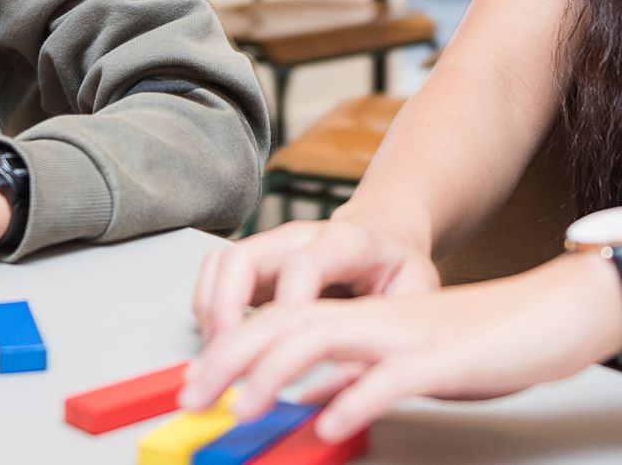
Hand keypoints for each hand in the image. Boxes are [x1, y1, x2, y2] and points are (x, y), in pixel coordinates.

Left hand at [182, 253, 621, 441]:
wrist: (555, 312)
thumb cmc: (489, 342)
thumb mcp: (412, 363)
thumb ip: (364, 377)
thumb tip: (317, 404)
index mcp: (366, 318)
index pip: (281, 322)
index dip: (231, 350)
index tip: (198, 385)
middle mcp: (377, 318)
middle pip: (284, 325)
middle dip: (229, 360)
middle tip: (192, 399)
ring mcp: (408, 335)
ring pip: (322, 339)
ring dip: (274, 375)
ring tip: (241, 409)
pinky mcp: (444, 357)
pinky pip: (391, 376)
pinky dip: (355, 397)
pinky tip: (329, 422)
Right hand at [191, 207, 440, 341]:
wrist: (383, 231)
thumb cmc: (397, 265)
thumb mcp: (414, 294)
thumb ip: (388, 334)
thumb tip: (354, 390)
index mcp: (346, 242)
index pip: (304, 266)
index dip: (287, 308)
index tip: (282, 351)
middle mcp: (300, 236)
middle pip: (245, 258)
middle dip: (226, 310)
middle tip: (230, 358)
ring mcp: (272, 244)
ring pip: (221, 264)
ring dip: (211, 312)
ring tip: (222, 357)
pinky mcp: (255, 259)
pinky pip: (214, 273)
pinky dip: (207, 308)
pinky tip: (223, 342)